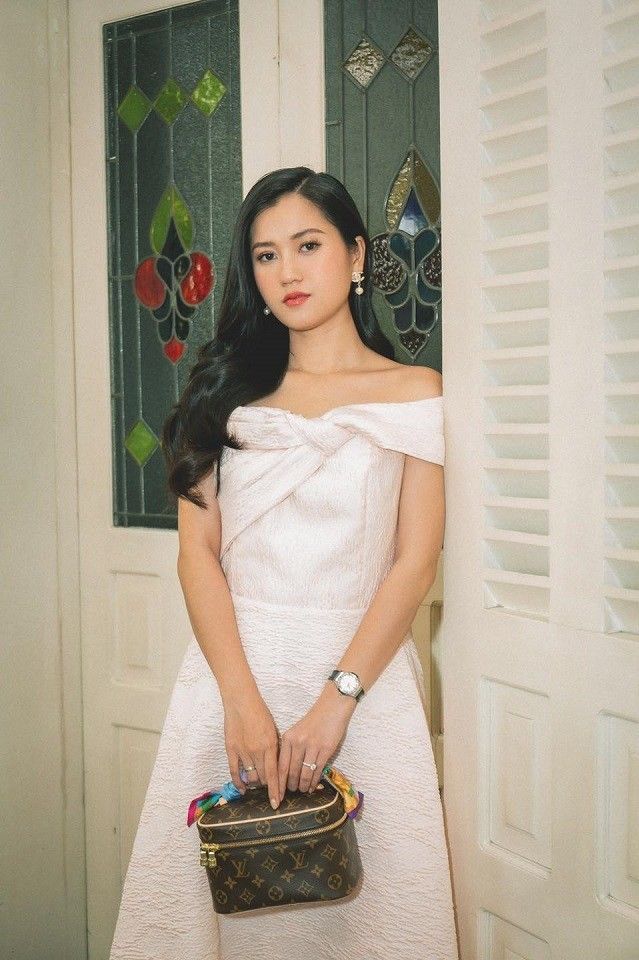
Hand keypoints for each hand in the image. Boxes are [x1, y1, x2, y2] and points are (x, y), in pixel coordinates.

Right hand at [223, 693, 280, 809]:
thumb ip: (275, 749)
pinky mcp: (231, 750)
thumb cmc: (260, 713)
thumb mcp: (273, 730)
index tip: (276, 803)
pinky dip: (239, 782)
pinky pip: (235, 771)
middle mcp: (257, 751)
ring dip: (255, 783)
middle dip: (267, 785)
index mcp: (270, 746)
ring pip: (250, 777)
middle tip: (270, 788)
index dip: (275, 791)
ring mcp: (243, 751)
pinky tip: (242, 789)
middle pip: (263, 778)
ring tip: (258, 784)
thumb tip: (278, 766)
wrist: (241, 701)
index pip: (274, 775)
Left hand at [277, 682, 355, 800]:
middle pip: (291, 772)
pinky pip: (317, 770)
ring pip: (304, 774)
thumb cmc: (314, 720)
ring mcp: (312, 746)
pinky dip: (314, 781)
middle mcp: (298, 743)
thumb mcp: (296, 731)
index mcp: (288, 738)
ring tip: (302, 790)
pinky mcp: (326, 749)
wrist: (333, 707)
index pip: (280, 766)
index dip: (278, 784)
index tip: (276, 795)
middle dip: (290, 786)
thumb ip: (290, 748)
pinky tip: (312, 786)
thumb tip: (286, 772)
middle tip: (292, 793)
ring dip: (303, 785)